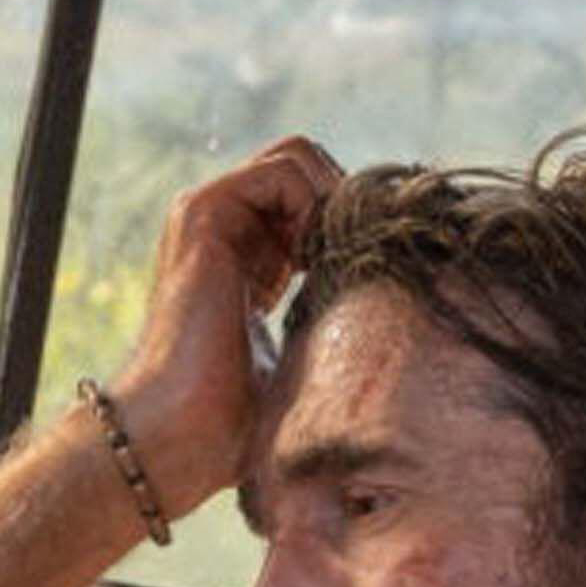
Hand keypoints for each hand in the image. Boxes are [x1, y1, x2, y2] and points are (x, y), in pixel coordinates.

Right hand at [105, 137, 342, 516]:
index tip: (370, 269)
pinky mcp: (203, 212)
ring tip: (335, 262)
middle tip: (357, 260)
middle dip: (347, 201)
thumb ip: (333, 314)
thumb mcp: (306, 351)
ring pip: (297, 157)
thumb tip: (401, 307)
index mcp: (249, 257)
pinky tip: (315, 259)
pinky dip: (316, 201)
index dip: (353, 219)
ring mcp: (210, 215)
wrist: (184, 429)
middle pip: (308, 165)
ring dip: (335, 200)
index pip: (314, 195)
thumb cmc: (243, 415)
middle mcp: (227, 227)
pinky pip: (281, 170)